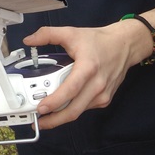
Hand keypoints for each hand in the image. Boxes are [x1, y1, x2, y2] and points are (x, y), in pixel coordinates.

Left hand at [22, 21, 144, 129]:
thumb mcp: (71, 33)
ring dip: (62, 116)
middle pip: (73, 110)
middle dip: (54, 120)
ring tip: (47, 115)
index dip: (54, 102)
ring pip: (78, 112)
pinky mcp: (105, 100)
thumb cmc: (99, 41)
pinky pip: (85, 108)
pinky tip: (64, 106)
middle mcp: (97, 84)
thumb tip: (29, 40)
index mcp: (88, 67)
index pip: (70, 90)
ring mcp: (102, 94)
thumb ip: (47, 34)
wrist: (125, 45)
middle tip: (39, 121)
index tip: (41, 108)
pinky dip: (73, 109)